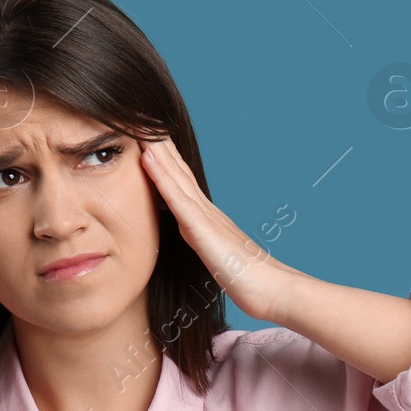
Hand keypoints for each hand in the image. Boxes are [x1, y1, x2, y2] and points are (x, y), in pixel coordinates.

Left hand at [139, 135, 301, 323]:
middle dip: (159, 147)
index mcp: (207, 219)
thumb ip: (206, 245)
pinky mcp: (203, 229)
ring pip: (175, 176)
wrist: (271, 290)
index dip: (165, 161)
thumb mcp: (219, 259)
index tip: (148, 140)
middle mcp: (206, 211)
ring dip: (156, 151)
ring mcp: (205, 217)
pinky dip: (161, 176)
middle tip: (141, 121)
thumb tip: (193, 238)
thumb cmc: (248, 280)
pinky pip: (177, 198)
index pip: (182, 183)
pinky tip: (148, 158)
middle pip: (178, 171)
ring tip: (140, 127)